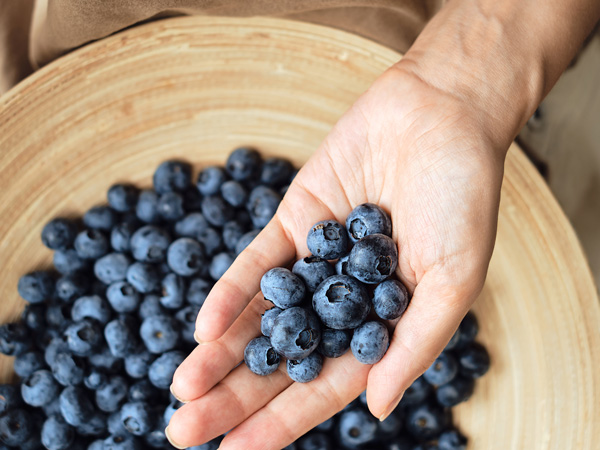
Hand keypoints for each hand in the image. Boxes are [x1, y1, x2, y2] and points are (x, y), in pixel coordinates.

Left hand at [166, 64, 505, 448]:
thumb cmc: (463, 196)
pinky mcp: (293, 221)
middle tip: (185, 432)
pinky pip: (256, 263)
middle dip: (236, 396)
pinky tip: (204, 328)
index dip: (284, 420)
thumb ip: (415, 343)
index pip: (327, 384)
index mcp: (384, 322)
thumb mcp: (454, 277)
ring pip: (262, 316)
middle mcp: (343, 298)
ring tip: (182, 390)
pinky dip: (231, 293)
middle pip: (283, 357)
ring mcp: (314, 261)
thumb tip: (374, 407)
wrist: (440, 113)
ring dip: (222, 353)